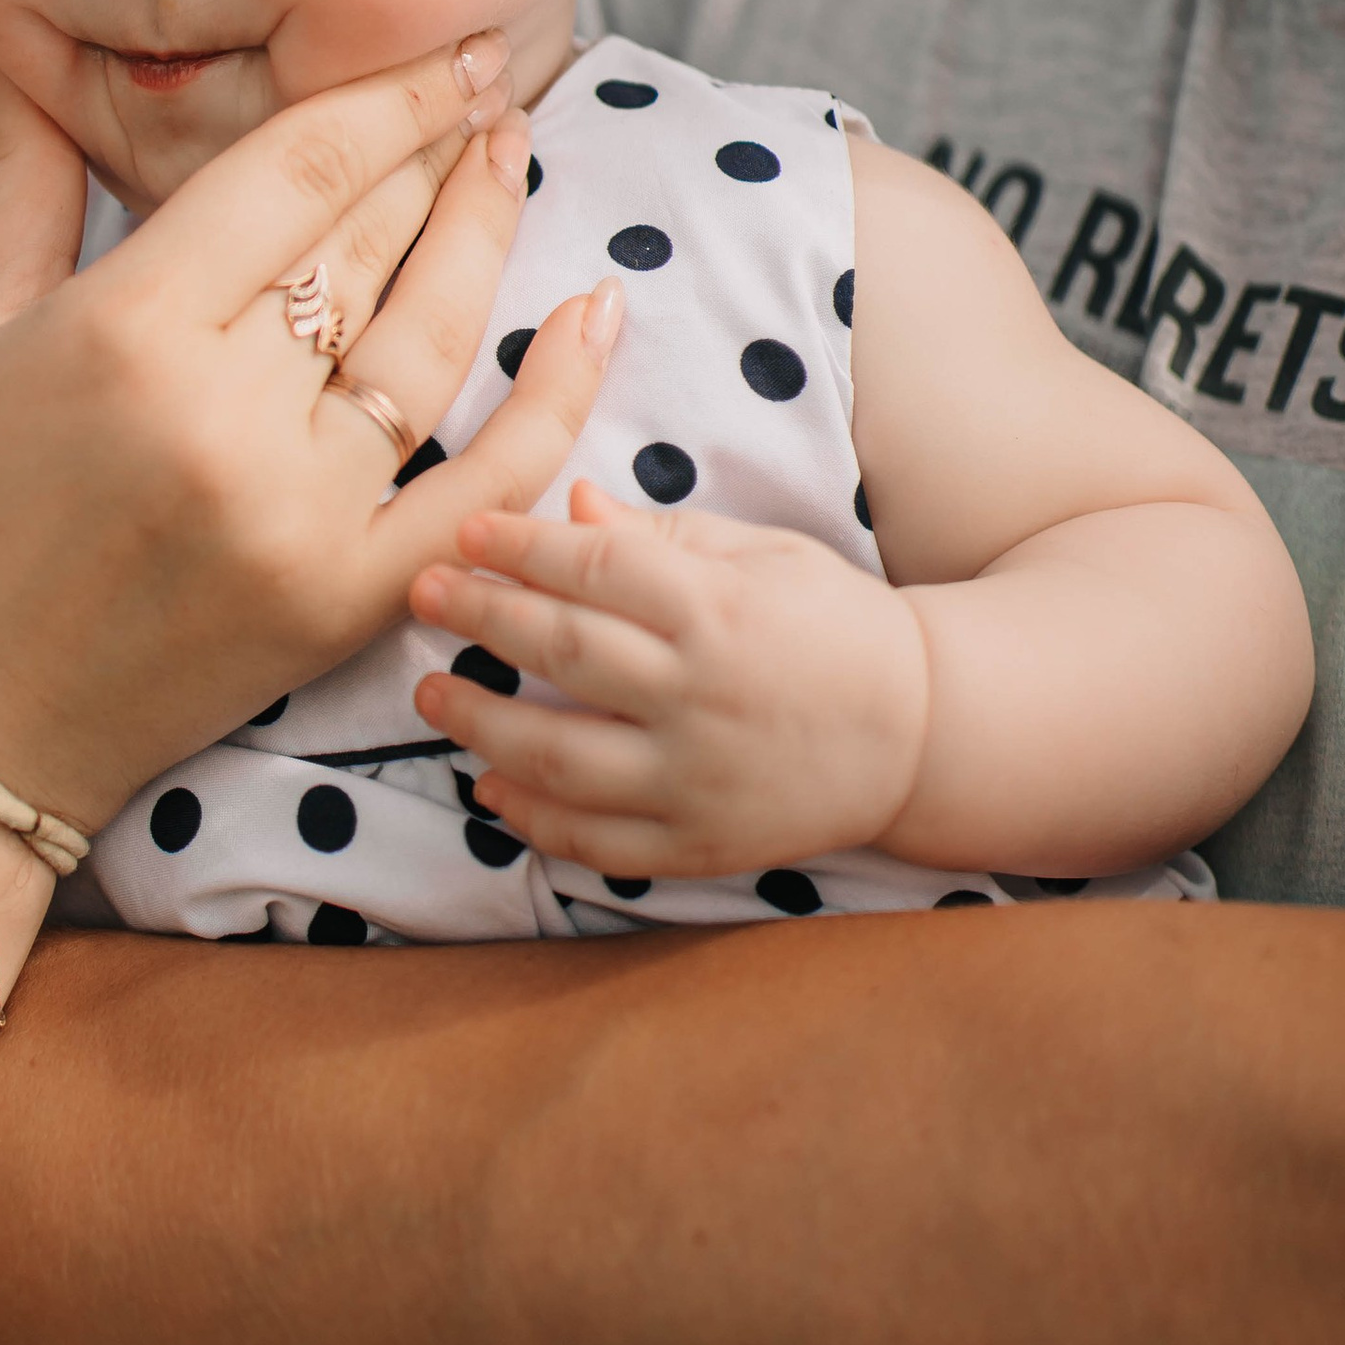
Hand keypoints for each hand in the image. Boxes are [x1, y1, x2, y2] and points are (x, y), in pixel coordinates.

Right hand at [0, 36, 621, 836]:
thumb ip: (23, 184)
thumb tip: (14, 52)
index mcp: (122, 333)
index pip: (296, 174)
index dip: (383, 99)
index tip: (441, 52)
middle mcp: (220, 419)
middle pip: (370, 246)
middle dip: (436, 149)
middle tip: (486, 81)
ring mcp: (295, 518)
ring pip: (432, 346)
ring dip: (486, 237)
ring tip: (509, 159)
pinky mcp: (342, 604)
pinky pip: (481, 489)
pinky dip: (554, 402)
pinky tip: (594, 314)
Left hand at [412, 480, 931, 880]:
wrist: (926, 732)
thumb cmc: (837, 626)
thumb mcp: (765, 556)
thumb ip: (664, 535)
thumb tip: (573, 501)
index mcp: (717, 609)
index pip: (594, 567)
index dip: (518, 546)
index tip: (464, 532)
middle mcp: (699, 694)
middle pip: (562, 652)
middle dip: (479, 618)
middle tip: (418, 593)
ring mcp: (696, 778)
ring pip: (560, 756)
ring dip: (480, 725)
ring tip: (430, 694)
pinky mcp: (699, 843)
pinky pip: (597, 841)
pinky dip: (534, 819)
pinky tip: (490, 788)